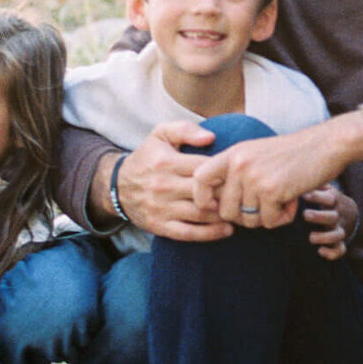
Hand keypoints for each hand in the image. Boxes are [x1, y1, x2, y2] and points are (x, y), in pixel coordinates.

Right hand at [108, 121, 231, 241]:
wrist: (117, 186)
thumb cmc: (148, 157)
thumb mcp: (161, 134)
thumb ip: (185, 129)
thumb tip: (211, 137)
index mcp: (166, 162)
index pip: (204, 167)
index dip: (225, 171)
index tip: (239, 173)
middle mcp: (163, 186)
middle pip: (205, 192)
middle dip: (228, 193)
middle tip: (245, 193)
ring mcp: (161, 208)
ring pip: (200, 214)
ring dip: (224, 215)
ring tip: (240, 211)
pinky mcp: (159, 226)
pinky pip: (188, 233)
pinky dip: (210, 234)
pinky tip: (227, 230)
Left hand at [191, 114, 362, 229]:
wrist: (326, 145)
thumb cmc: (293, 153)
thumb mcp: (257, 153)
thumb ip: (236, 173)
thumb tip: (218, 205)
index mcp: (233, 153)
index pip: (200, 179)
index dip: (202, 198)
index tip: (216, 207)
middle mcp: (239, 164)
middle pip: (225, 211)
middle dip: (245, 217)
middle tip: (265, 207)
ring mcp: (255, 177)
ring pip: (248, 219)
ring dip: (267, 217)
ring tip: (282, 202)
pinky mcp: (272, 190)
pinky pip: (268, 221)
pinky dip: (282, 218)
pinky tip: (293, 202)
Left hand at [302, 185, 357, 260]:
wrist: (349, 212)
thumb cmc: (329, 199)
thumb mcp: (325, 188)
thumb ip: (314, 183)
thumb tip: (297, 175)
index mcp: (334, 201)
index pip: (329, 198)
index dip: (317, 197)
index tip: (304, 196)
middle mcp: (337, 215)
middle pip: (332, 216)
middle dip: (319, 216)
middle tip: (305, 215)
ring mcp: (339, 229)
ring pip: (337, 235)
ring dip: (325, 237)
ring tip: (311, 238)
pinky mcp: (340, 242)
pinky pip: (340, 250)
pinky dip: (332, 253)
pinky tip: (320, 251)